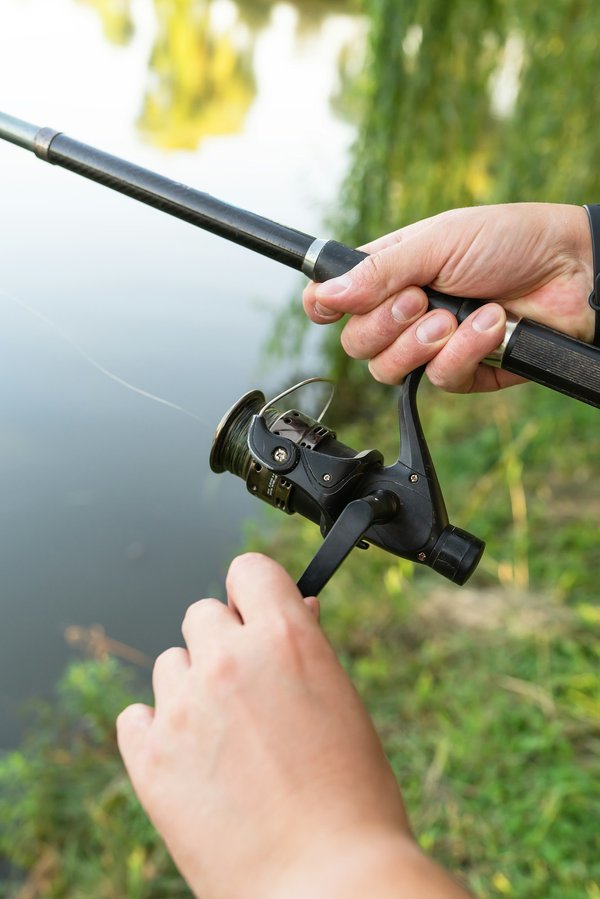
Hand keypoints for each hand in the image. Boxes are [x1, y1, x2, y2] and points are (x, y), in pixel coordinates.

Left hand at [117, 554, 469, 898]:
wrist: (327, 881)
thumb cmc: (351, 798)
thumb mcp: (341, 701)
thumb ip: (306, 648)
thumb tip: (293, 611)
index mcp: (286, 637)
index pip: (249, 571)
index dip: (254, 592)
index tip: (256, 613)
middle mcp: (230, 658)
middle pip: (202, 614)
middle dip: (223, 643)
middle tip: (246, 690)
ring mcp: (185, 706)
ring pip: (170, 663)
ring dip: (191, 686)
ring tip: (225, 738)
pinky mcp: (150, 756)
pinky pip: (136, 715)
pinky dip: (157, 729)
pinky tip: (189, 759)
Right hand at [303, 203, 593, 392]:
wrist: (572, 272)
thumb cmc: (509, 240)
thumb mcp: (437, 242)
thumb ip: (378, 271)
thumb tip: (324, 296)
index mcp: (390, 273)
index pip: (335, 300)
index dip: (323, 307)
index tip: (327, 309)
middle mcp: (404, 313)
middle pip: (356, 343)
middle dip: (385, 324)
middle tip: (420, 299)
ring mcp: (431, 346)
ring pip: (389, 370)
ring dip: (421, 342)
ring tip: (455, 315)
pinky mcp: (463, 371)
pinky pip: (439, 378)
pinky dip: (464, 351)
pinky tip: (490, 325)